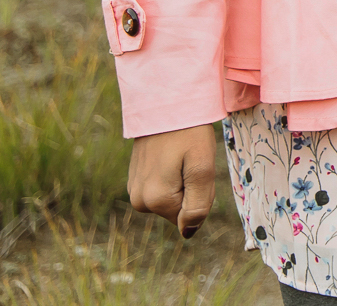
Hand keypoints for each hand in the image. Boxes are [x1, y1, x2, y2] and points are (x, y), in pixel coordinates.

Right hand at [128, 123, 220, 237]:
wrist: (164, 103)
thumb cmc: (188, 133)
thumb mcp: (202, 167)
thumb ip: (198, 205)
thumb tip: (187, 233)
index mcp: (155, 200)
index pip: (190, 216)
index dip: (203, 193)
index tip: (197, 168)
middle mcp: (139, 201)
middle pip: (179, 208)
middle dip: (192, 188)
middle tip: (191, 159)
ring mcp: (134, 190)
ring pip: (171, 198)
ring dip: (183, 181)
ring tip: (180, 155)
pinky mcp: (134, 180)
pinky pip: (161, 188)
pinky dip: (172, 175)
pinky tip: (170, 155)